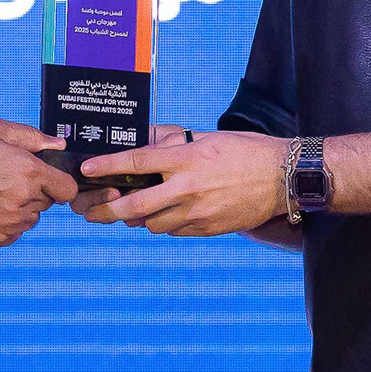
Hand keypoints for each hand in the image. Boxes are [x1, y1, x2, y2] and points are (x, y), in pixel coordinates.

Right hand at [0, 115, 72, 246]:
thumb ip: (32, 137)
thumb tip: (58, 144)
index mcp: (30, 172)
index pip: (67, 189)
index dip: (59, 184)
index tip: (47, 180)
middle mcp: (24, 199)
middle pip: (47, 203)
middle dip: (34, 192)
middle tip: (6, 180)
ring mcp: (11, 222)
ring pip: (30, 218)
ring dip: (20, 209)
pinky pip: (13, 233)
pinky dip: (5, 224)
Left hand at [80, 128, 289, 236]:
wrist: (282, 177)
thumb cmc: (247, 152)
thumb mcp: (209, 140)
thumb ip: (178, 148)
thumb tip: (149, 149)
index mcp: (186, 160)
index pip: (136, 163)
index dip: (107, 166)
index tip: (88, 169)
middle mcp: (187, 188)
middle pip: (135, 205)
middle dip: (107, 210)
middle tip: (91, 212)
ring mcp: (197, 212)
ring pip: (152, 224)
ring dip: (139, 219)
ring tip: (134, 212)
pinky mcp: (208, 229)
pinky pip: (175, 232)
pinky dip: (165, 225)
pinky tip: (166, 216)